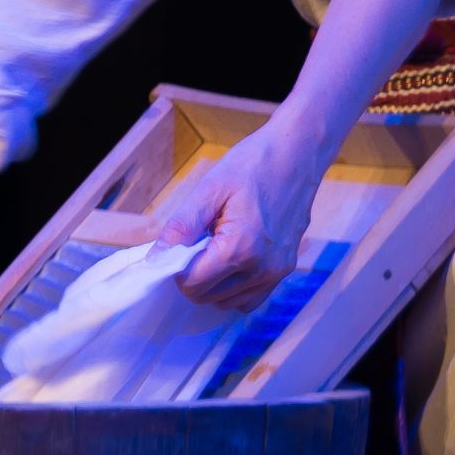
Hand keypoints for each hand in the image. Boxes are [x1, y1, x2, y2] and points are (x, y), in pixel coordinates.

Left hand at [152, 119, 326, 312]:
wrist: (298, 152)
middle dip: (194, 275)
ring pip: (228, 302)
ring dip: (213, 284)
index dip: (177, 268)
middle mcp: (262, 268)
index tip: (181, 244)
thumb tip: (156, 258)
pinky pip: (251, 298)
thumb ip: (182, 225)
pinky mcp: (286, 269)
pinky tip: (233, 262)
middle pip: (208, 297)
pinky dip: (235, 289)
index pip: (192, 284)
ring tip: (217, 246)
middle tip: (199, 241)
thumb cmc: (252, 164)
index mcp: (240, 247)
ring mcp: (277, 272)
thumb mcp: (211, 187)